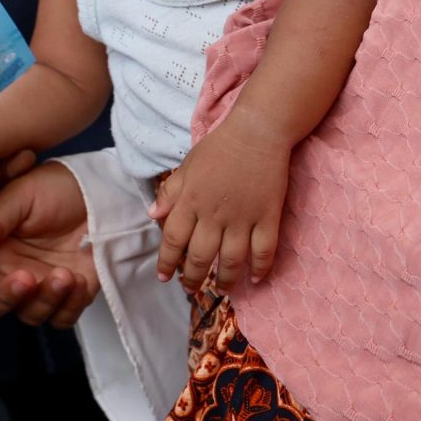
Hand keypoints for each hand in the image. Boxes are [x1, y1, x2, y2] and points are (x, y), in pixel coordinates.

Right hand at [0, 162, 97, 327]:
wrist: (102, 194)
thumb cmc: (56, 189)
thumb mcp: (22, 195)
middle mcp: (8, 271)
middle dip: (5, 297)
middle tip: (26, 278)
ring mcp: (38, 287)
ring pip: (28, 315)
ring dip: (44, 300)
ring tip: (65, 275)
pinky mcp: (68, 297)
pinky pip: (61, 318)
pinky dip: (69, 306)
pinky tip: (80, 281)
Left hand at [152, 114, 290, 290]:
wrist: (257, 131)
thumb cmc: (219, 147)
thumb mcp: (187, 165)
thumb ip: (171, 192)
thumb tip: (152, 216)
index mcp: (191, 201)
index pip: (173, 239)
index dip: (167, 262)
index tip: (164, 277)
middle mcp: (214, 215)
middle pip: (201, 257)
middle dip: (193, 278)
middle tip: (191, 289)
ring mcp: (243, 218)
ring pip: (231, 261)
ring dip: (226, 280)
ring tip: (223, 289)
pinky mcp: (268, 217)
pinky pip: (264, 250)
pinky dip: (260, 267)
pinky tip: (255, 278)